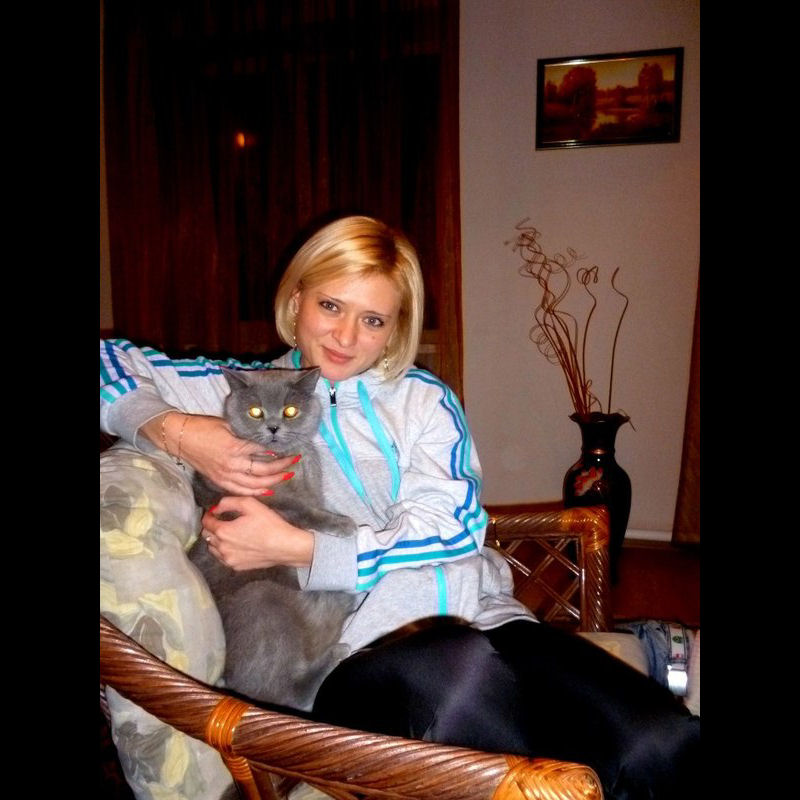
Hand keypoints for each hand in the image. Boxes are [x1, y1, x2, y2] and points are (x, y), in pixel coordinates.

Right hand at [143, 412, 299, 494]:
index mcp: (235, 447)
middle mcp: (232, 464)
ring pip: (254, 484)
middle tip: (295, 463)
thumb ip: (246, 434)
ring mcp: (225, 475)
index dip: (279, 453)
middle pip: (263, 471)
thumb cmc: (203, 427)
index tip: (292, 451)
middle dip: (282, 468)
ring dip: (273, 482)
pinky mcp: (219, 480)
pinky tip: (267, 490)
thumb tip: (264, 438)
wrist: (180, 437)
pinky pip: (241, 490)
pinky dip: (256, 492)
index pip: (263, 452)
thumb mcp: (228, 424)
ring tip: (286, 476)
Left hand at [202, 496, 313, 570]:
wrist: (285, 546)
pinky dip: (224, 551)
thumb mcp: (250, 504)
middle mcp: (222, 548)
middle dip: (211, 526)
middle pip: (206, 535)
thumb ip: (228, 502)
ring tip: (229, 533)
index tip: (215, 512)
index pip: (206, 522)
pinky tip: (236, 544)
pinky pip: (222, 558)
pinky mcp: (236, 567)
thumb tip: (215, 508)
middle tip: (222, 520)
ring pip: (212, 548)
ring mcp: (228, 559)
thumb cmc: (269, 524)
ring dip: (216, 540)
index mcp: (223, 531)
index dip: (209, 514)